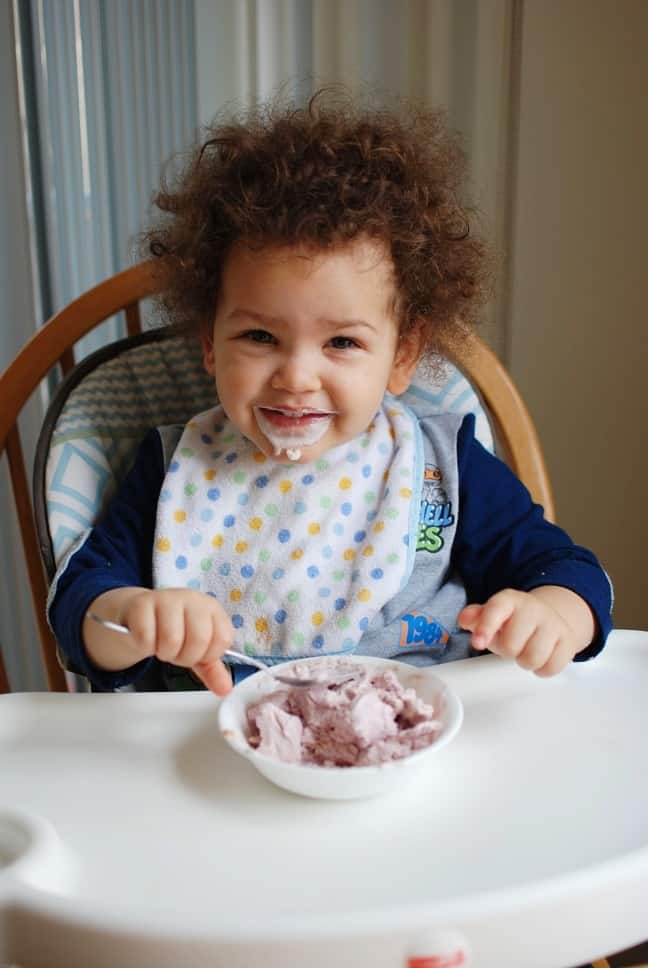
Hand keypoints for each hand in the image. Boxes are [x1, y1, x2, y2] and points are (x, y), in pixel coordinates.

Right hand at [85, 588, 233, 693]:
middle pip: (199, 640)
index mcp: (211, 608)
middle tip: (175, 652)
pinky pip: (146, 637)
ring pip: (172, 639)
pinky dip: (143, 647)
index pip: (223, 638)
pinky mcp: (141, 603)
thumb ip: (211, 669)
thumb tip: (225, 689)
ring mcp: (166, 598)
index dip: (208, 655)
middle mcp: (192, 599)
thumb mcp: (195, 649)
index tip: (196, 653)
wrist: (137, 613)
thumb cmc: (170, 629)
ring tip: (160, 645)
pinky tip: (144, 639)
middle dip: (185, 657)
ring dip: (164, 653)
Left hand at [458, 586, 594, 676]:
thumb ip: (475, 618)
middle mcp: (533, 609)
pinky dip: (542, 669)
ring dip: (525, 661)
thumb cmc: (514, 622)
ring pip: (533, 658)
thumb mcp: (492, 617)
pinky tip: (541, 658)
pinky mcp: (569, 641)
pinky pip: (551, 667)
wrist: (550, 618)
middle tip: (512, 645)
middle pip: (512, 644)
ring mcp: (553, 624)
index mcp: (509, 600)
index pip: (497, 609)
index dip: (486, 626)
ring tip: (525, 651)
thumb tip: (464, 619)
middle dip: (508, 650)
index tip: (477, 643)